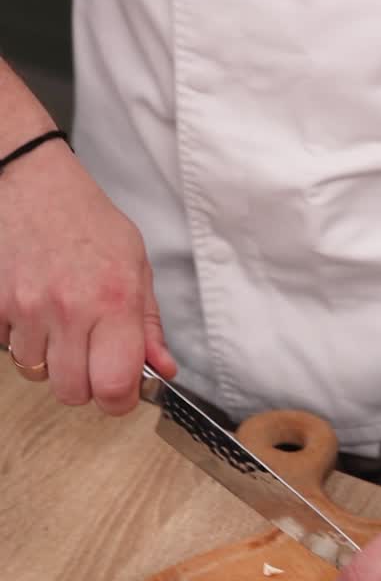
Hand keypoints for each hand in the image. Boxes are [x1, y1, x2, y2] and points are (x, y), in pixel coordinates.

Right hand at [0, 140, 175, 412]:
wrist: (28, 179)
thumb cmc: (86, 220)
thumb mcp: (134, 265)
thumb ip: (148, 325)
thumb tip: (163, 369)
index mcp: (114, 303)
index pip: (115, 389)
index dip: (119, 401)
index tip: (121, 390)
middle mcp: (70, 310)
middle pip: (72, 392)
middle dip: (84, 384)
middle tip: (90, 357)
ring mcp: (28, 308)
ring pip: (36, 373)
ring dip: (49, 360)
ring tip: (59, 325)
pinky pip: (7, 347)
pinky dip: (21, 339)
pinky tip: (33, 310)